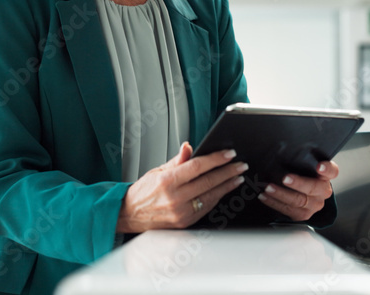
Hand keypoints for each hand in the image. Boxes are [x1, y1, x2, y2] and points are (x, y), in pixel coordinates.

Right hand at [117, 142, 247, 232]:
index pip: (198, 166)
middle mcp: (174, 198)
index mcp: (167, 181)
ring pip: (211, 196)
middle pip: (208, 181)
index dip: (216, 159)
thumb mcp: (157, 171)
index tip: (230, 154)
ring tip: (237, 177)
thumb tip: (189, 147)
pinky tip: (224, 190)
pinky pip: (206, 208)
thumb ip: (177, 160)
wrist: (129, 215)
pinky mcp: (184, 222)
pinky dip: (217, 197)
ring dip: (227, 186)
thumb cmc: (142, 192)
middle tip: (241, 165)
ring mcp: (180, 212)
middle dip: (228, 172)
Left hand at [258, 160, 338, 221]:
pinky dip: (274, 203)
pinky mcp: (303, 214)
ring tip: (268, 188)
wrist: (307, 195)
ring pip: (299, 201)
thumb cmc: (304, 175)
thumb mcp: (306, 166)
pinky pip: (288, 210)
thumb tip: (280, 149)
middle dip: (298, 183)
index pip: (332, 171)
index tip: (319, 166)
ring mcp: (314, 205)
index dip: (326, 168)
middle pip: (313, 188)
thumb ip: (301, 160)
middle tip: (285, 178)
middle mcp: (323, 191)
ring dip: (281, 194)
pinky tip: (264, 196)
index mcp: (326, 176)